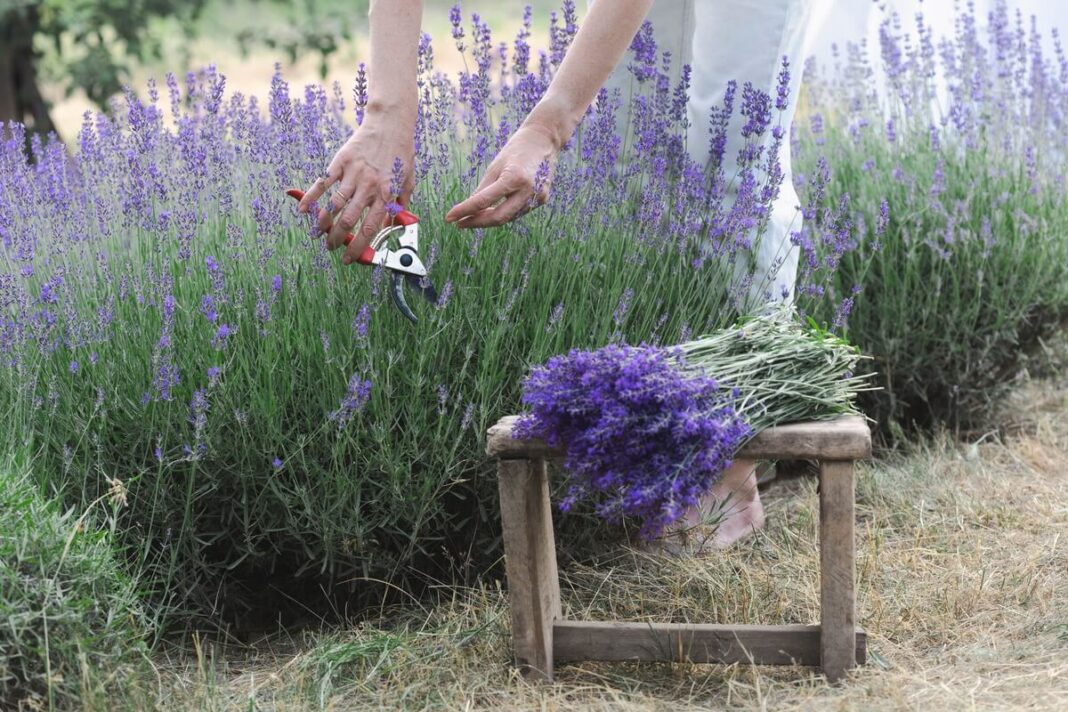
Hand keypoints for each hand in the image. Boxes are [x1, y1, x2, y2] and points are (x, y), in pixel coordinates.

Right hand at [298, 118, 414, 263]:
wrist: (390, 124)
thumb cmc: (401, 154)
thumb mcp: (408, 181)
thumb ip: (401, 204)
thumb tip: (394, 226)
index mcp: (386, 194)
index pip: (370, 228)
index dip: (359, 246)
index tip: (350, 258)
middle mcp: (369, 186)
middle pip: (348, 220)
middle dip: (337, 238)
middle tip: (332, 247)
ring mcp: (353, 174)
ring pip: (333, 205)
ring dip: (323, 223)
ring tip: (318, 234)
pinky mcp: (340, 162)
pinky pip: (323, 183)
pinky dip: (310, 197)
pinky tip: (302, 210)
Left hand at [445, 124, 557, 227]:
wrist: (544, 139)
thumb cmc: (517, 148)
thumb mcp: (496, 165)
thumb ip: (483, 189)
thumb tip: (469, 208)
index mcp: (514, 177)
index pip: (484, 201)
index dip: (465, 211)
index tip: (450, 218)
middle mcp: (528, 190)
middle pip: (498, 217)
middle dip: (477, 222)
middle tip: (460, 223)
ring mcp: (538, 197)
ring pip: (509, 217)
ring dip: (490, 219)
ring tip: (473, 217)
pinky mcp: (542, 199)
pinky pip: (518, 212)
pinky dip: (504, 213)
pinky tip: (493, 211)